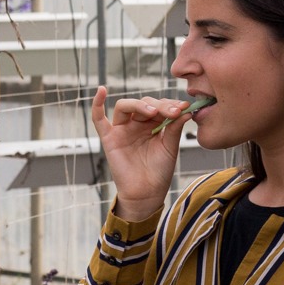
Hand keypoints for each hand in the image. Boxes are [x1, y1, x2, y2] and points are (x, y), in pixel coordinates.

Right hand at [90, 86, 194, 220]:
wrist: (147, 193)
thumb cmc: (159, 172)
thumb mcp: (170, 147)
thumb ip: (174, 128)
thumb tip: (186, 110)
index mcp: (152, 124)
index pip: (159, 106)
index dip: (171, 104)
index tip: (185, 108)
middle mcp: (136, 124)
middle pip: (144, 104)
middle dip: (160, 105)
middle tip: (173, 112)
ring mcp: (121, 130)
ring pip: (125, 107)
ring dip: (139, 105)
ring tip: (153, 112)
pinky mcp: (109, 139)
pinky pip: (98, 119)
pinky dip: (97, 104)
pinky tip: (101, 91)